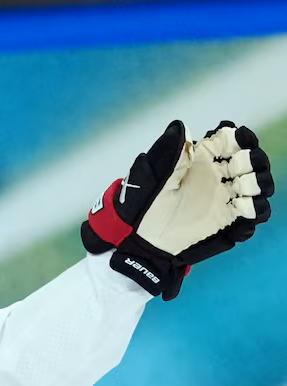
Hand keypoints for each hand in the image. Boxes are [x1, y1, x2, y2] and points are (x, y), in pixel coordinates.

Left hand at [82, 120, 272, 299]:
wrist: (144, 239)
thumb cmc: (145, 204)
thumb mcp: (154, 176)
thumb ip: (169, 152)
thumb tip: (179, 127)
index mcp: (201, 160)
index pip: (230, 141)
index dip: (240, 137)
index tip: (239, 139)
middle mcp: (217, 175)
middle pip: (250, 160)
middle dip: (252, 159)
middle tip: (237, 169)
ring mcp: (225, 197)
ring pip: (257, 183)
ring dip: (260, 181)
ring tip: (246, 188)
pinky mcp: (228, 218)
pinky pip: (254, 211)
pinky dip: (258, 208)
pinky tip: (247, 207)